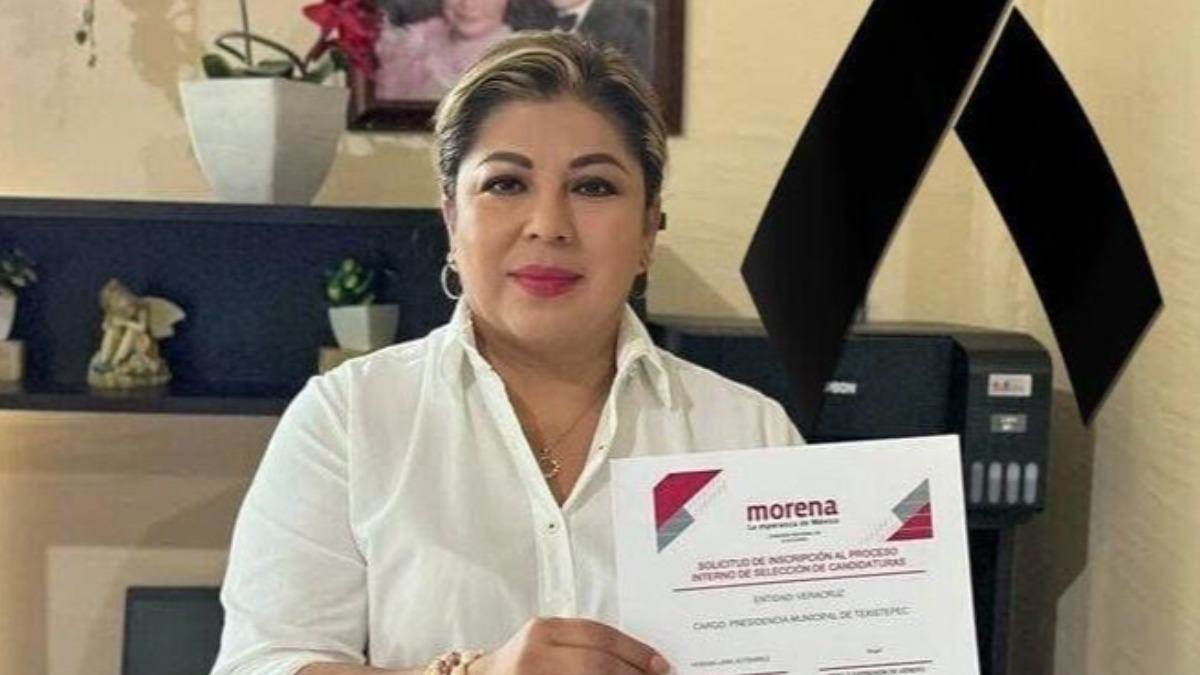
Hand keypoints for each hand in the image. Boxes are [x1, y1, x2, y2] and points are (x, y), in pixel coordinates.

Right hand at [471, 617, 671, 674]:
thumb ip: (583, 646)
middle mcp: (534, 654)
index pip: (598, 636)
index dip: (634, 651)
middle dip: (632, 674)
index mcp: (543, 631)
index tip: (660, 665)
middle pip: (596, 663)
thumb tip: (640, 661)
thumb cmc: (525, 665)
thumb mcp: (548, 644)